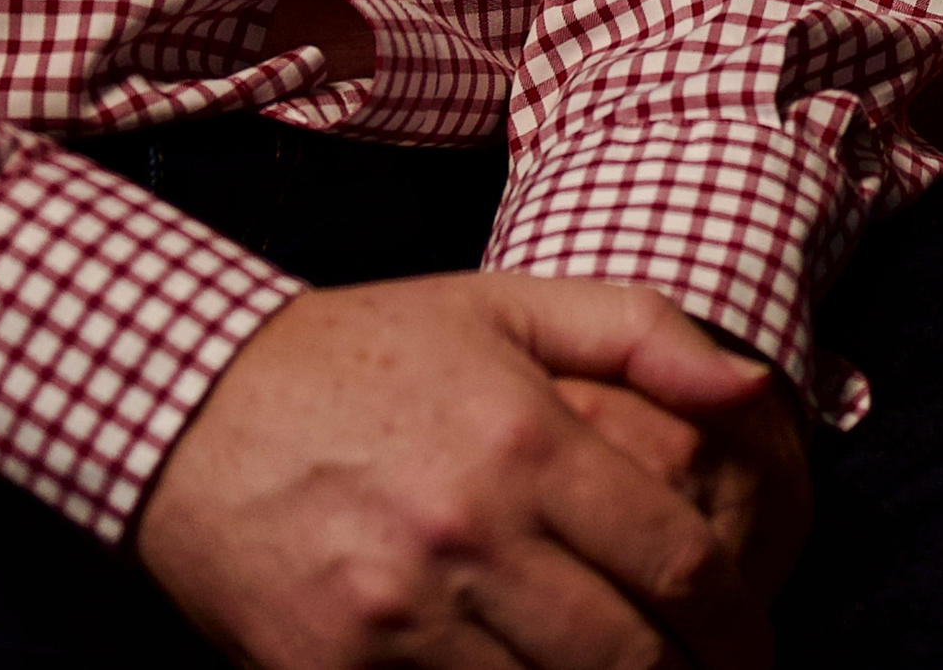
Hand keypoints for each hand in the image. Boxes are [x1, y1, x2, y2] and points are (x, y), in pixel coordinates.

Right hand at [135, 272, 769, 669]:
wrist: (188, 402)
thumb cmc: (364, 354)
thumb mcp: (506, 306)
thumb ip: (644, 335)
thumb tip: (754, 388)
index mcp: (527, 442)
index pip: (679, 562)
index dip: (736, 623)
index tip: (749, 646)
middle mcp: (471, 533)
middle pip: (629, 654)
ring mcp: (398, 615)